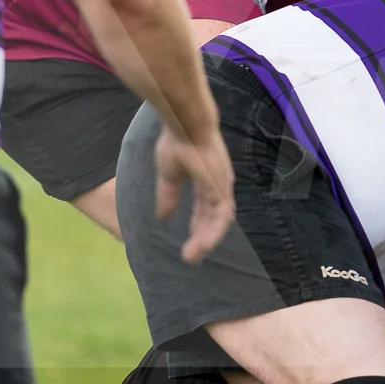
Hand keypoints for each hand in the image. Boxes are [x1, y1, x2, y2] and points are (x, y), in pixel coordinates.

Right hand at [155, 127, 236, 263]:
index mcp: (206, 180)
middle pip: (212, 218)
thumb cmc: (177, 142)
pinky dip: (213, 232)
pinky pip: (221, 216)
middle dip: (201, 237)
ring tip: (192, 256)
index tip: (189, 244)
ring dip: (206, 239)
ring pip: (218, 221)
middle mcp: (218, 185)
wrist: (184, 125)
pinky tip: (204, 246)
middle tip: (191, 258)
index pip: (205, 209)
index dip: (198, 227)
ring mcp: (222, 186)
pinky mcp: (221, 187)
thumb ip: (168, 195)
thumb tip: (162, 216)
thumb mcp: (169, 175)